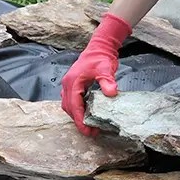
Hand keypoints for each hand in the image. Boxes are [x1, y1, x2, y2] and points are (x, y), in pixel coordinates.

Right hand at [60, 13, 130, 136]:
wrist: (99, 47)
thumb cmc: (101, 58)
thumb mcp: (106, 69)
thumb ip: (107, 81)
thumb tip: (111, 93)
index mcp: (72, 82)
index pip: (74, 106)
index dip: (80, 120)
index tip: (87, 131)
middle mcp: (67, 84)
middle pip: (68, 108)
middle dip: (78, 121)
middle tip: (91, 132)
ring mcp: (68, 84)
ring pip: (68, 105)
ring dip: (77, 115)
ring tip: (89, 124)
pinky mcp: (72, 84)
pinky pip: (71, 100)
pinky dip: (77, 108)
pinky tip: (87, 112)